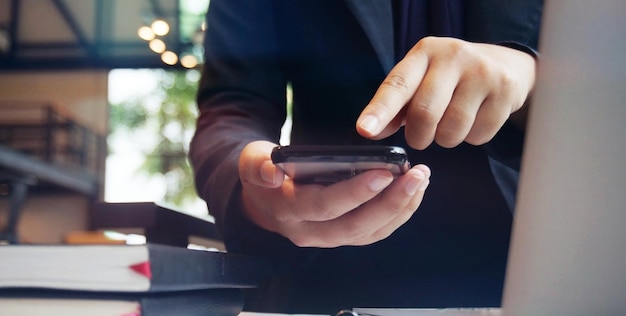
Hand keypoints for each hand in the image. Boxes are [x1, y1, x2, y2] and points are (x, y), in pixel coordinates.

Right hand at [238, 140, 430, 247]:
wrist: (264, 201)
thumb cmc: (264, 173)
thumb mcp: (251, 161)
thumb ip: (257, 164)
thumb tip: (272, 171)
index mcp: (288, 210)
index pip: (324, 205)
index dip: (355, 192)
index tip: (384, 173)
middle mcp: (309, 231)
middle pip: (354, 226)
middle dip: (390, 203)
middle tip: (417, 176)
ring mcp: (328, 238)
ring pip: (369, 233)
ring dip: (400, 209)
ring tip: (421, 180)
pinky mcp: (344, 236)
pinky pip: (375, 232)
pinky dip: (398, 214)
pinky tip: (414, 191)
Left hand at [356, 37, 535, 148]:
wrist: (506, 64)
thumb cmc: (451, 78)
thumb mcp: (421, 81)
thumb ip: (395, 106)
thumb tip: (371, 131)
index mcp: (424, 52)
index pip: (397, 85)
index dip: (379, 110)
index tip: (365, 130)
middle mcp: (453, 56)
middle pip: (424, 114)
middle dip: (418, 136)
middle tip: (421, 135)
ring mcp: (482, 72)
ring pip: (451, 131)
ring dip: (446, 138)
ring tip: (451, 121)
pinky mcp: (505, 91)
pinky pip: (478, 136)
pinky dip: (471, 137)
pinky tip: (476, 119)